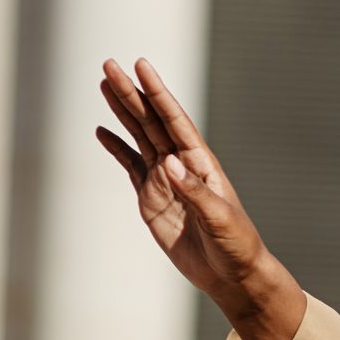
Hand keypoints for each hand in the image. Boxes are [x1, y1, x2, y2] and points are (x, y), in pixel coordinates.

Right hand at [93, 57, 305, 339]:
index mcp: (202, 165)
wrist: (232, 276)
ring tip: (104, 82)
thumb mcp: (221, 220)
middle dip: (131, 93)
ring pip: (139, 137)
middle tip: (109, 63)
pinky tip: (102, 130)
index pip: (175, 121)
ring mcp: (165, 181)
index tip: (142, 66)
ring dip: (122, 111)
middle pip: (151, 122)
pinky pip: (130, 166)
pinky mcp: (152, 199)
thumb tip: (170, 163)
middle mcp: (182, 166)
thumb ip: (196, 193)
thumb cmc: (237, 246)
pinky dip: (116, 148)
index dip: (158, 93)